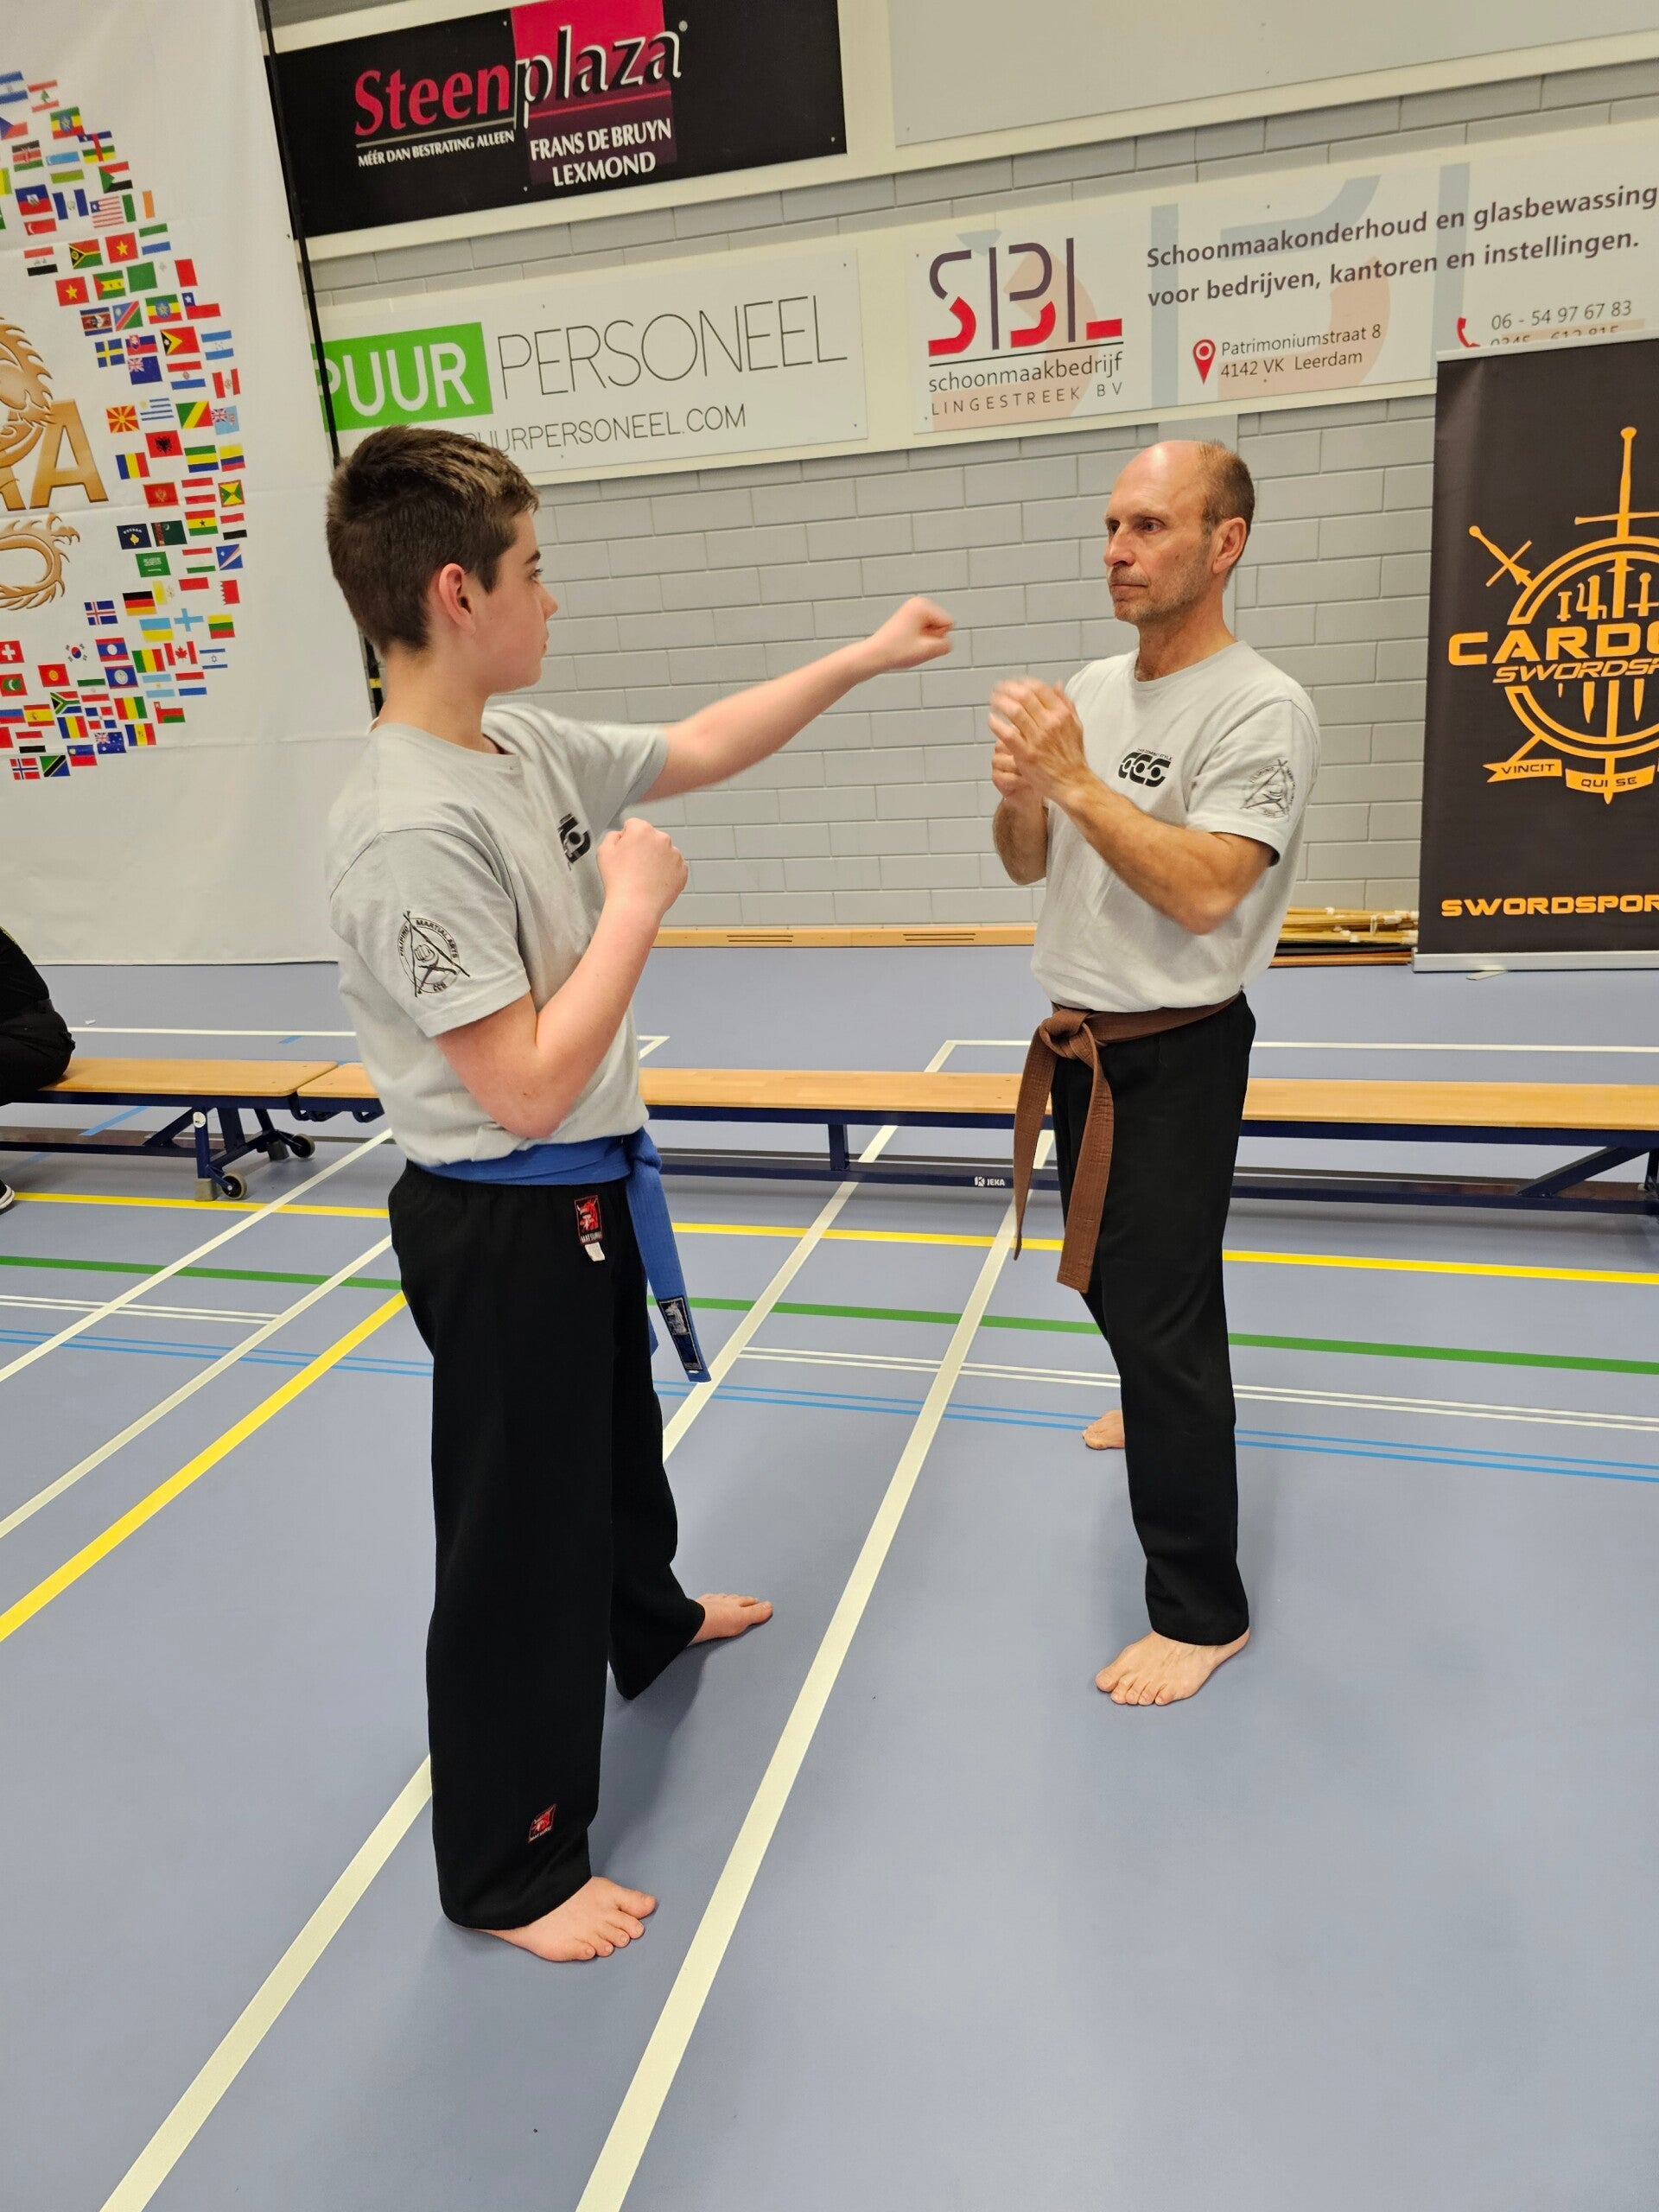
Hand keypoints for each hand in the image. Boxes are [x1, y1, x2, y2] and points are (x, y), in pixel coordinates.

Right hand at [596, 817, 687, 922]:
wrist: (635, 907)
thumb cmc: (618, 881)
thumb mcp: (603, 852)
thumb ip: (612, 836)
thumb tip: (621, 835)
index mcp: (642, 830)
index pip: (633, 825)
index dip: (626, 839)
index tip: (624, 853)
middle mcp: (662, 838)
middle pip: (650, 838)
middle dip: (643, 848)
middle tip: (633, 868)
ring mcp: (675, 855)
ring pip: (663, 853)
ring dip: (656, 860)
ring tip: (643, 878)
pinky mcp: (682, 870)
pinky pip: (673, 868)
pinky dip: (666, 873)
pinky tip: (654, 883)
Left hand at [860, 596, 952, 674]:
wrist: (874, 655)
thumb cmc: (895, 651)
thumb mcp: (928, 650)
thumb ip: (946, 645)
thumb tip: (947, 642)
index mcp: (923, 604)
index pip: (948, 624)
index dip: (936, 637)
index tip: (918, 640)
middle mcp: (918, 603)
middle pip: (942, 625)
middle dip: (931, 638)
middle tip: (912, 643)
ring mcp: (914, 610)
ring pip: (935, 631)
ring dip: (925, 641)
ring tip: (908, 644)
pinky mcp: (910, 619)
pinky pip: (926, 632)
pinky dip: (919, 641)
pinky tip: (906, 643)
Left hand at [987, 679, 1090, 806]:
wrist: (1071, 782)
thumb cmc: (1072, 756)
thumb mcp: (1075, 725)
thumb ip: (1066, 703)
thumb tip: (1057, 684)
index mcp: (1061, 714)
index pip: (1039, 689)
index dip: (1022, 682)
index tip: (1013, 683)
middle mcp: (1050, 724)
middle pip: (1024, 697)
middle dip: (1007, 689)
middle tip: (998, 689)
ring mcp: (1037, 739)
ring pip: (1015, 712)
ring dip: (1000, 703)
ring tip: (993, 700)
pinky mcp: (1026, 754)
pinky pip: (1008, 735)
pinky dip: (997, 725)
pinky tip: (991, 719)